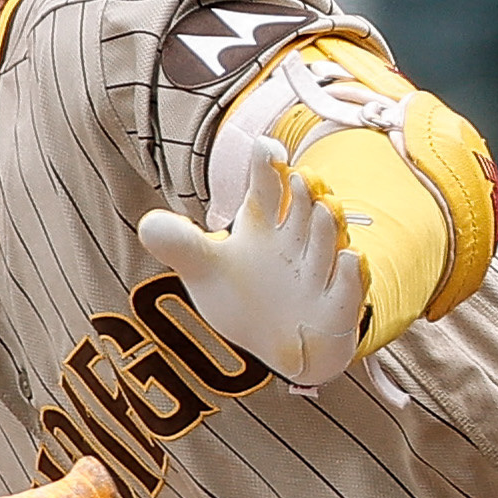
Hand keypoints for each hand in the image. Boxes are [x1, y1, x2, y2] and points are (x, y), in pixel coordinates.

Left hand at [135, 129, 364, 386]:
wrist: (280, 346)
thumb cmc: (246, 298)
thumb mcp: (206, 270)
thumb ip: (182, 245)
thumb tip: (148, 223)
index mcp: (266, 222)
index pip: (267, 186)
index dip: (267, 166)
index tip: (266, 150)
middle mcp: (297, 241)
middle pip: (303, 210)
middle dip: (304, 195)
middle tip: (300, 180)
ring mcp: (321, 273)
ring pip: (328, 242)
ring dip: (328, 226)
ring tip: (324, 208)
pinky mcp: (338, 307)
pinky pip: (348, 287)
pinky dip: (350, 275)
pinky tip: (348, 258)